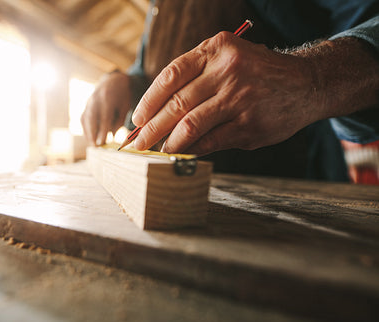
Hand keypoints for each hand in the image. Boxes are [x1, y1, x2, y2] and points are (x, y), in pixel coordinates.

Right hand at [81, 71, 131, 145]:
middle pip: (91, 118)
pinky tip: (91, 139)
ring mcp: (89, 102)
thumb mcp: (126, 106)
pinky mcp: (86, 106)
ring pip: (85, 119)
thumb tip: (111, 136)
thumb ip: (119, 121)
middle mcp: (95, 99)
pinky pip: (83, 119)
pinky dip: (86, 129)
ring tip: (93, 145)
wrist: (114, 81)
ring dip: (88, 133)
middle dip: (92, 133)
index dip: (102, 131)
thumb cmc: (123, 95)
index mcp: (108, 97)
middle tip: (95, 147)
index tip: (102, 143)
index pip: (104, 117)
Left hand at [131, 31, 320, 154]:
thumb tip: (157, 114)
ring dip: (170, 141)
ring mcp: (240, 99)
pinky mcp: (250, 124)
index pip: (171, 76)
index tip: (136, 118)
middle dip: (151, 127)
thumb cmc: (256, 73)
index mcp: (217, 50)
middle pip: (177, 103)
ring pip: (191, 125)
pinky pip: (211, 141)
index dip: (149, 100)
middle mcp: (228, 71)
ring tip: (159, 149)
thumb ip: (196, 77)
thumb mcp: (228, 58)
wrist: (306, 83)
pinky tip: (185, 151)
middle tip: (136, 142)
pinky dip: (193, 148)